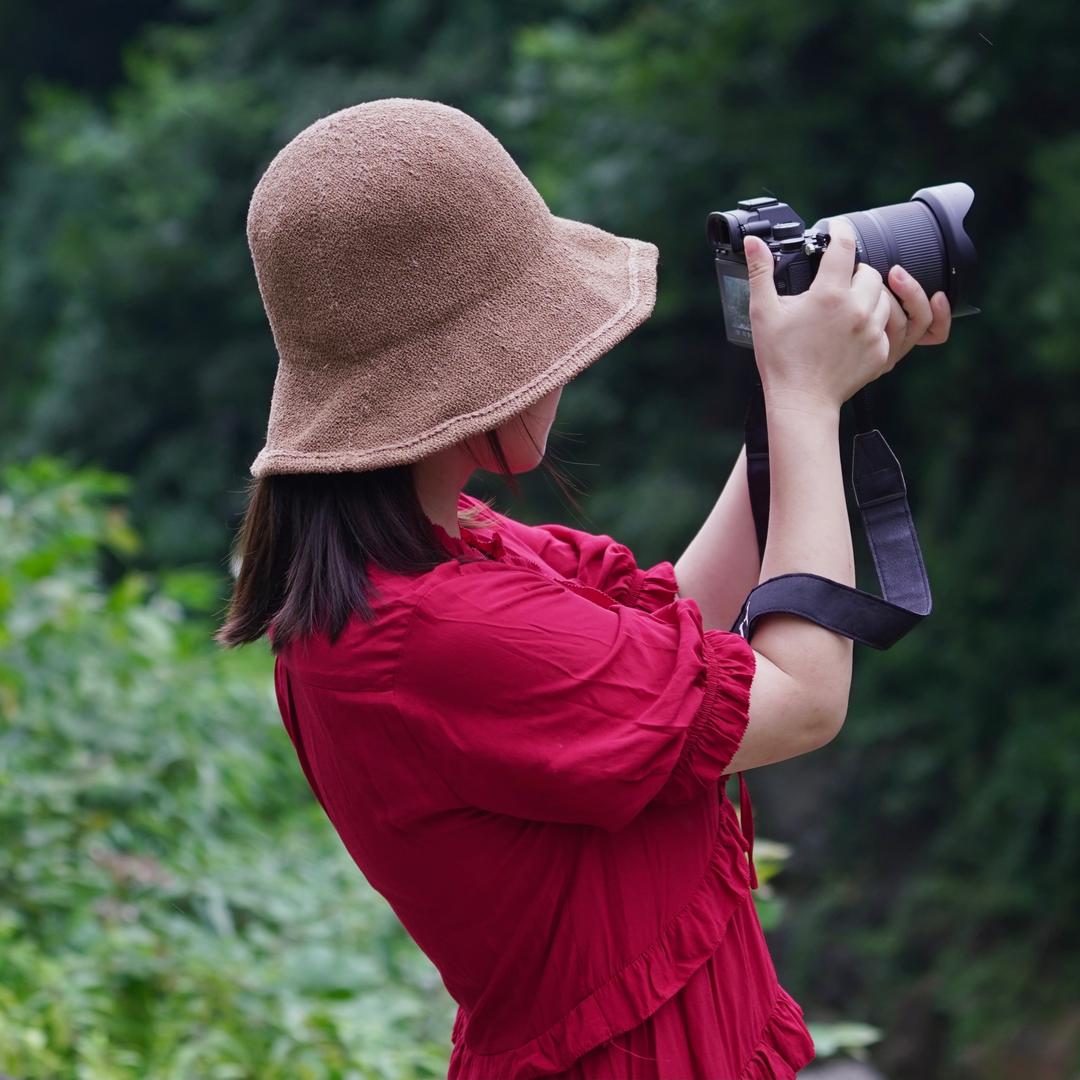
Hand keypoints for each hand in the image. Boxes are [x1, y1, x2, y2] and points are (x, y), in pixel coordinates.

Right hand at [744, 216, 949, 412]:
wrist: (801, 400)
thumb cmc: (780, 359)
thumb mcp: (764, 313)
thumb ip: (760, 273)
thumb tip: (753, 242)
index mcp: (829, 295)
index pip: (844, 246)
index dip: (840, 230)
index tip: (837, 228)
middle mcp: (857, 309)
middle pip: (870, 271)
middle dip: (854, 271)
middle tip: (836, 281)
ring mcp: (873, 331)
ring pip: (884, 296)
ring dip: (870, 295)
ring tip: (849, 305)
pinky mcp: (881, 351)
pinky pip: (890, 326)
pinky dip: (876, 322)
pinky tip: (856, 328)